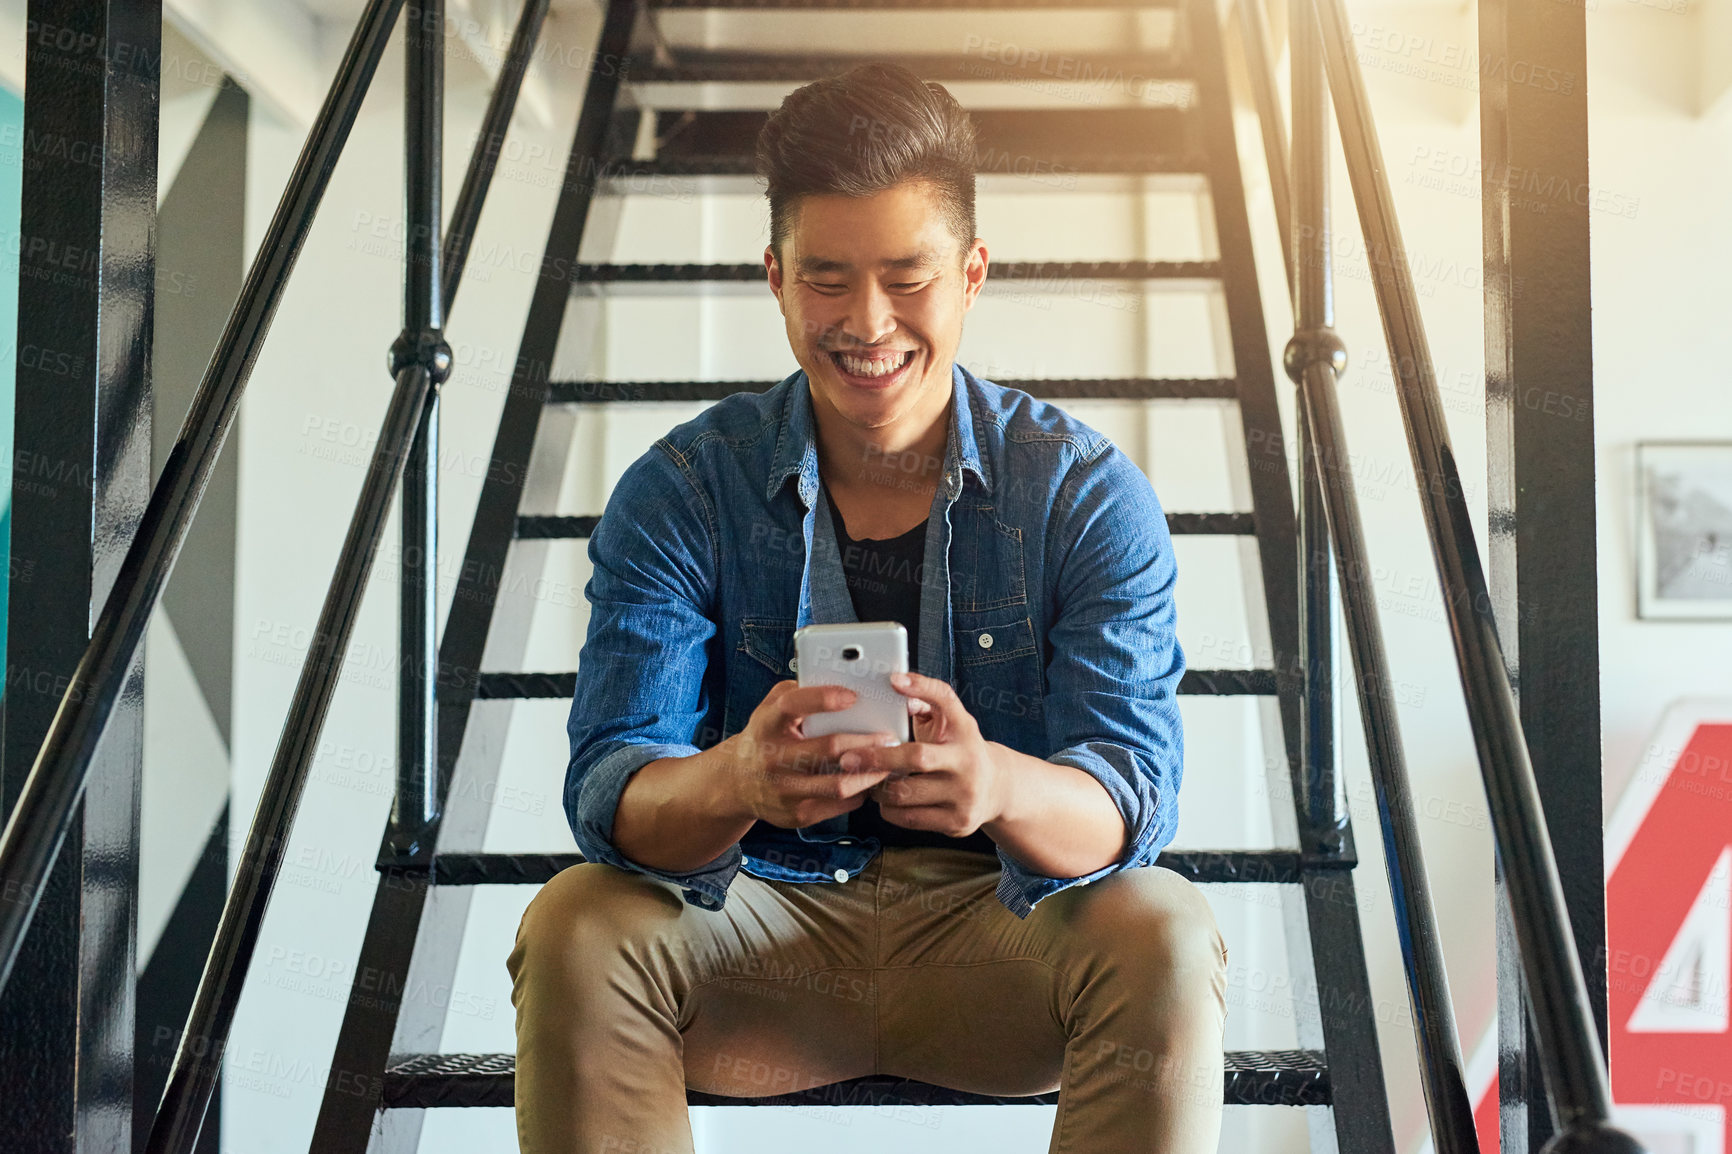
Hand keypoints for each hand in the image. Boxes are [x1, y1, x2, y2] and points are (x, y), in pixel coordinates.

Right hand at [715, 680, 895, 829]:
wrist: (737, 782)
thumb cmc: (765, 736)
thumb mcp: (770, 708)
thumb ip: (799, 691)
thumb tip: (842, 679)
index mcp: (766, 724)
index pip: (792, 705)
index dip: (823, 698)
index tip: (853, 695)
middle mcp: (772, 757)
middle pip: (827, 749)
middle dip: (866, 742)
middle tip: (890, 737)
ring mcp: (784, 790)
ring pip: (839, 784)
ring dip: (870, 773)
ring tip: (889, 762)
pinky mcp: (796, 814)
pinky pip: (838, 805)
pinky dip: (860, 792)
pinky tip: (871, 781)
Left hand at [837, 671, 1008, 838]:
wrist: (996, 789)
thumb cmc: (960, 749)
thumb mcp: (953, 723)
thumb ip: (928, 702)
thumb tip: (897, 686)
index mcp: (965, 730)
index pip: (946, 700)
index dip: (921, 688)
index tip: (893, 680)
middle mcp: (968, 762)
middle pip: (916, 757)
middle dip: (877, 758)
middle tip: (847, 759)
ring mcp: (965, 795)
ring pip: (905, 793)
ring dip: (877, 787)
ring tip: (866, 780)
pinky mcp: (956, 822)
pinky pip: (909, 818)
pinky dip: (889, 809)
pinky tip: (884, 800)